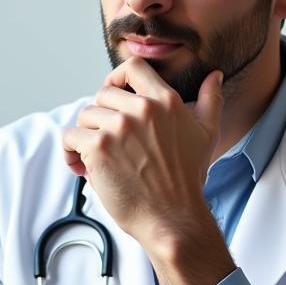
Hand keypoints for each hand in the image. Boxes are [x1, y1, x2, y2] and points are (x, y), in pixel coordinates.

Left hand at [61, 58, 223, 245]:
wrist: (173, 218)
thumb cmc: (188, 180)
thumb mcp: (207, 134)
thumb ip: (211, 101)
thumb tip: (215, 76)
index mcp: (166, 101)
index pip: (133, 66)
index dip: (117, 77)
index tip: (113, 95)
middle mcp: (142, 109)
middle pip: (103, 94)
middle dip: (101, 116)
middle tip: (107, 141)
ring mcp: (118, 127)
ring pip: (85, 115)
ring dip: (86, 135)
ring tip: (95, 157)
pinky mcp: (98, 148)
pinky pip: (70, 137)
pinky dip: (70, 152)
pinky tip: (80, 166)